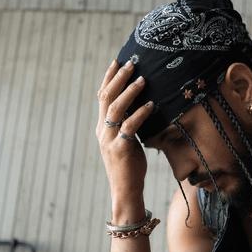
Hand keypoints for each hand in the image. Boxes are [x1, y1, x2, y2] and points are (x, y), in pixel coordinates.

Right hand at [95, 59, 155, 215]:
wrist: (125, 191)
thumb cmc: (129, 166)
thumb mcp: (126, 140)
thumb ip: (127, 124)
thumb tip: (140, 104)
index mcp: (102, 127)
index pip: (102, 97)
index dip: (108, 78)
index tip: (117, 61)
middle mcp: (102, 131)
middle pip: (106, 98)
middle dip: (118, 78)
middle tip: (131, 64)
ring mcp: (109, 140)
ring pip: (115, 109)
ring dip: (129, 92)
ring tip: (142, 80)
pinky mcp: (120, 150)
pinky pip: (129, 128)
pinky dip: (140, 114)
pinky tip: (150, 105)